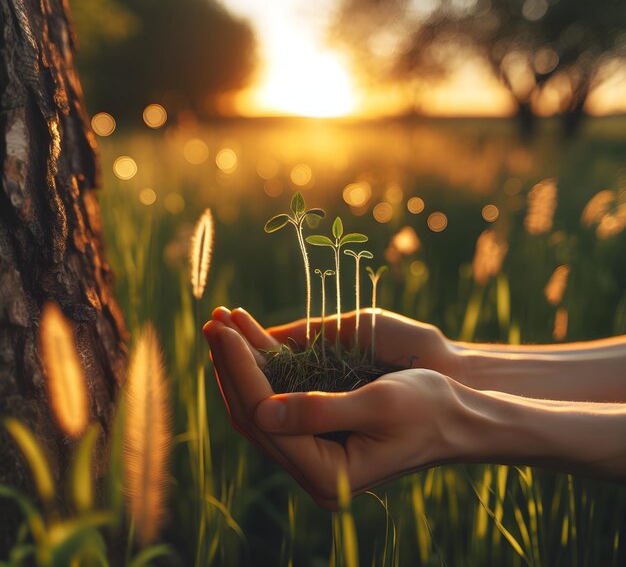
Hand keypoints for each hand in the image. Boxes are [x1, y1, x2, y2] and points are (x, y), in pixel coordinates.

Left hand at [203, 308, 461, 508]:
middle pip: (253, 413)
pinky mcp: (319, 431)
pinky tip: (247, 343)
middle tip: (211, 323)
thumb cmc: (429, 408)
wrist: (459, 415)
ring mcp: (314, 451)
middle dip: (230, 365)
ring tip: (219, 327)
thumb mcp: (379, 404)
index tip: (222, 331)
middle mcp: (313, 469)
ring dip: (239, 366)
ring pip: (260, 406)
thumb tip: (261, 410)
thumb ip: (318, 410)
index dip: (240, 370)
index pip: (265, 416)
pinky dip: (261, 370)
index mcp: (327, 472)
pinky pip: (279, 400)